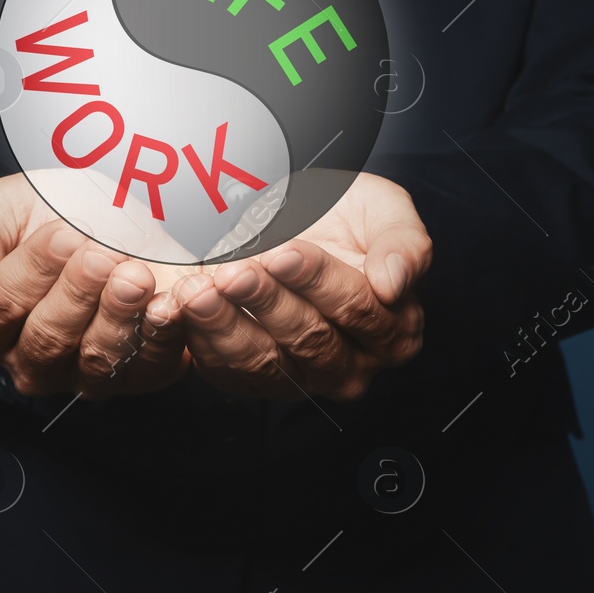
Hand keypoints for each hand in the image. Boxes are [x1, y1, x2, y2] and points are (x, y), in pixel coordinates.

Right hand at [0, 174, 192, 396]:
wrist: (122, 214)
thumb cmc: (53, 213)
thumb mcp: (3, 208)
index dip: (31, 272)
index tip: (62, 234)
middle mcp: (31, 362)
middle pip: (46, 340)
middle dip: (76, 293)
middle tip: (101, 255)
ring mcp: (84, 374)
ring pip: (95, 360)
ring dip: (117, 315)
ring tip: (134, 275)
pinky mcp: (138, 374)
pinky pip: (148, 367)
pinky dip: (160, 336)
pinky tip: (166, 305)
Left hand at [169, 172, 430, 400]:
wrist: (293, 220)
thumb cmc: (342, 218)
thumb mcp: (386, 211)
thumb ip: (405, 244)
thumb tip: (395, 284)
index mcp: (392, 330)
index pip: (356, 308)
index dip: (318, 280)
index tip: (284, 252)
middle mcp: (350, 365)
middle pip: (309, 339)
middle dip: (267, 302)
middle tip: (236, 271)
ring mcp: (300, 378)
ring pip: (264, 362)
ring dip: (228, 325)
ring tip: (202, 290)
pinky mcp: (253, 381)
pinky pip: (227, 371)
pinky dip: (203, 339)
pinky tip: (188, 307)